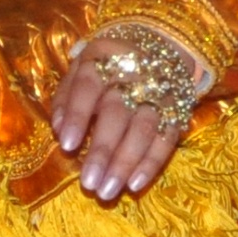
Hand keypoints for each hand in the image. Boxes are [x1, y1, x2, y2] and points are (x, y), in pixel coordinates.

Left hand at [50, 31, 204, 201]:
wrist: (160, 45)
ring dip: (125, 163)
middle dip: (103, 150)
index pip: (87, 87)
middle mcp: (133, 74)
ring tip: (107, 191)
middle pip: (117, 113)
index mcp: (102, 59)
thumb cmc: (108, 65)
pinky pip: (166, 140)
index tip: (67, 146)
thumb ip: (66, 97)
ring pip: (143, 129)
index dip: (77, 115)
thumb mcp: (82, 68)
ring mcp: (159, 93)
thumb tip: (58, 129)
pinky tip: (134, 185)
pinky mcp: (179, 110)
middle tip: (89, 183)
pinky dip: (151, 164)